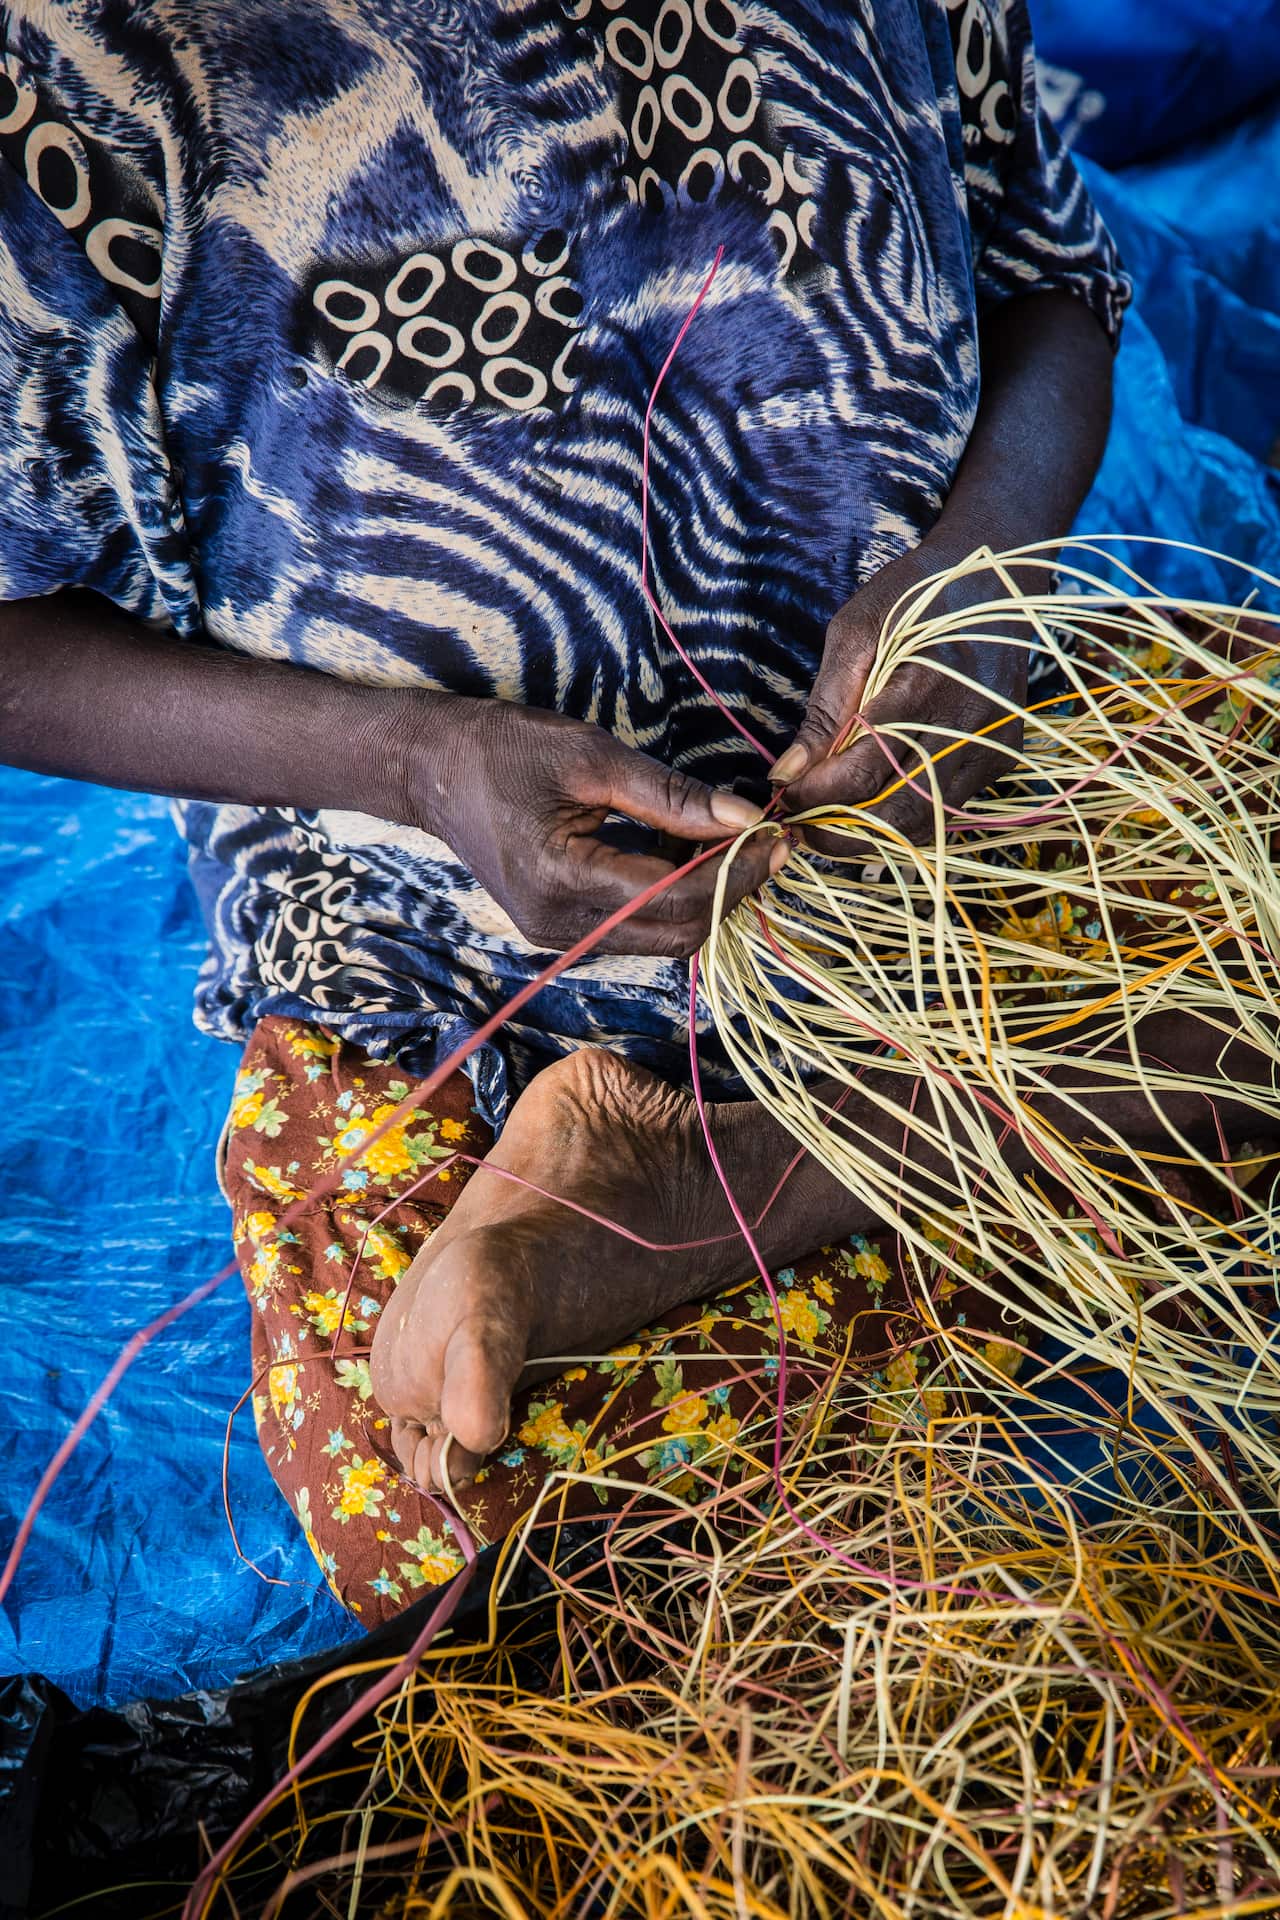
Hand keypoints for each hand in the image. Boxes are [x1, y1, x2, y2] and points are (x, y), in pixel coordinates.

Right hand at [394, 694, 780, 956]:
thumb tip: (743, 816)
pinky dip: (673, 900)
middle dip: (730, 891)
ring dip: (706, 898)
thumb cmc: (504, 748)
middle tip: (769, 843)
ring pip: (661, 938)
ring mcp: (557, 937)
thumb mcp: (591, 756)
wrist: (431, 770)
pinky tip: (692, 858)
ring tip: (736, 846)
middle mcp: (560, 926)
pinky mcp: (559, 932)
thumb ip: (670, 795)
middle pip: (677, 932)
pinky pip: (636, 929)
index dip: (736, 872)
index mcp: (563, 880)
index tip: (777, 837)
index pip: (676, 896)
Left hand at [769, 544, 1027, 842]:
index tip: (783, 795)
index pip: (860, 774)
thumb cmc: (915, 597)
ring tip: (831, 819)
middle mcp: (967, 726)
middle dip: (839, 830)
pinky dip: (906, 816)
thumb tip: (788, 772)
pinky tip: (875, 802)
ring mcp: (992, 747)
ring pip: (924, 822)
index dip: (813, 796)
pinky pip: (948, 808)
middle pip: (894, 814)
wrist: (998, 580)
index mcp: (924, 688)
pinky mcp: (1003, 757)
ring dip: (872, 833)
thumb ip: (825, 708)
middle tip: (801, 823)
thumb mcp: (855, 633)